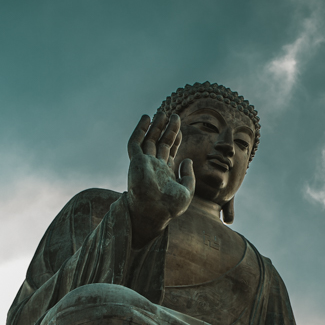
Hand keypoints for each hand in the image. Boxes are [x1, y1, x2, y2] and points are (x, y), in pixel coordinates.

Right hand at [126, 112, 195, 247]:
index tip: (181, 129)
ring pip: (149, 140)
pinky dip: (140, 129)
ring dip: (156, 126)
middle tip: (174, 115)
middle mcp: (153, 166)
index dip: (175, 139)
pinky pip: (135, 142)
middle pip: (160, 143)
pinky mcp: (135, 162)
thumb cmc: (170, 206)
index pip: (170, 151)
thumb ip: (188, 175)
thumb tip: (187, 160)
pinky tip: (146, 118)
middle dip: (167, 129)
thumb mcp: (187, 191)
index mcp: (165, 173)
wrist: (154, 212)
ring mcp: (144, 163)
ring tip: (163, 113)